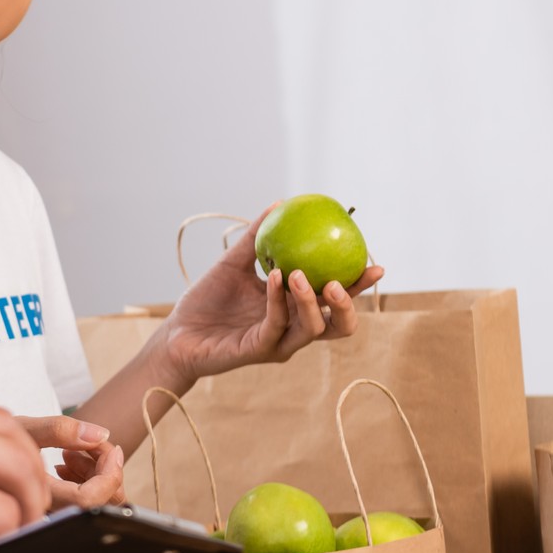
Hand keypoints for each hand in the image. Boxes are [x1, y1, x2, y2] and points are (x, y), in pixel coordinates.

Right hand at [17, 415, 125, 508]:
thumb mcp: (18, 427)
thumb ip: (59, 429)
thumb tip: (101, 434)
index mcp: (34, 496)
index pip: (88, 501)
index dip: (109, 475)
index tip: (111, 447)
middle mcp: (41, 514)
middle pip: (96, 506)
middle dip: (105, 471)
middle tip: (92, 445)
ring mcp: (47, 514)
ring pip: (90, 507)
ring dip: (94, 475)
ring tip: (72, 452)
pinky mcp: (49, 509)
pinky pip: (77, 504)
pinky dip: (82, 480)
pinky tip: (65, 464)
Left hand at [161, 203, 383, 380]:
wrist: (177, 333)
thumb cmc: (206, 301)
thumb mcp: (233, 263)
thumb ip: (257, 238)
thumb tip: (280, 202)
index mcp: (295, 308)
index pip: (335, 299)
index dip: (359, 286)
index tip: (376, 263)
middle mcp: (292, 328)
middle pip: (338, 324)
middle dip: (349, 304)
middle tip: (344, 279)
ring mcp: (278, 342)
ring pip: (312, 328)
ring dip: (311, 301)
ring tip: (302, 274)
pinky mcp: (258, 350)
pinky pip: (276, 324)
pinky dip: (278, 299)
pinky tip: (276, 276)